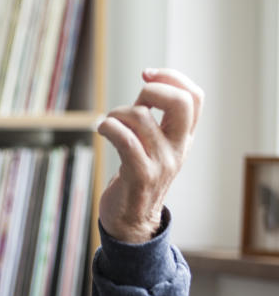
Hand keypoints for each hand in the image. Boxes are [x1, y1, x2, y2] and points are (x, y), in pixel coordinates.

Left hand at [96, 68, 203, 242]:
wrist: (131, 221)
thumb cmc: (136, 177)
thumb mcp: (155, 147)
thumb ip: (157, 119)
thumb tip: (149, 85)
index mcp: (184, 138)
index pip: (195, 97)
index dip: (172, 78)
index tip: (147, 74)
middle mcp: (177, 149)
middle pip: (182, 102)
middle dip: (153, 89)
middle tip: (134, 100)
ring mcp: (161, 163)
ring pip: (140, 117)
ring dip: (115, 113)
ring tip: (107, 123)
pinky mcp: (139, 175)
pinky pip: (125, 139)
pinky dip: (108, 127)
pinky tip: (100, 129)